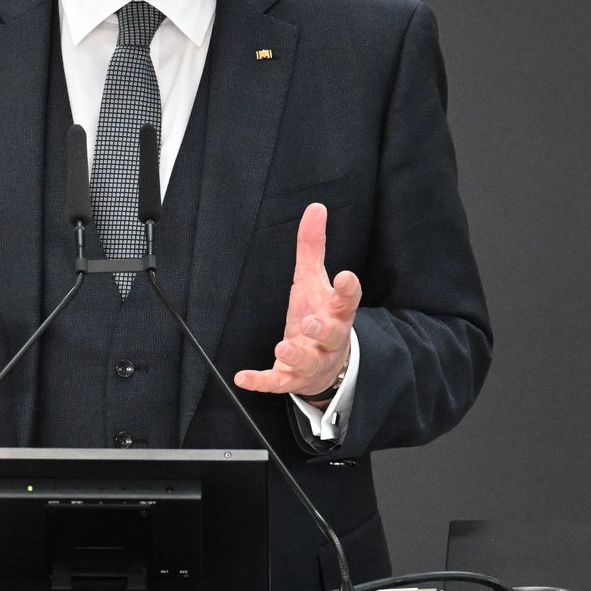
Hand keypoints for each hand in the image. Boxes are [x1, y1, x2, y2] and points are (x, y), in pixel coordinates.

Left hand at [234, 203, 360, 399]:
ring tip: (282, 347)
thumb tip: (315, 208)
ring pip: (308, 361)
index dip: (347, 289)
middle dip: (322, 328)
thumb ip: (313, 246)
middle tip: (310, 321)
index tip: (345, 276)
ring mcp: (312, 361)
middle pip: (332, 334)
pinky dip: (261, 381)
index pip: (347, 300)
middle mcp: (328, 339)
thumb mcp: (314, 280)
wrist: (326, 365)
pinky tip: (243, 377)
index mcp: (336, 312)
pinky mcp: (292, 379)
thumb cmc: (320, 315)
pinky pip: (278, 383)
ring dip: (296, 355)